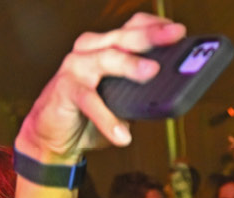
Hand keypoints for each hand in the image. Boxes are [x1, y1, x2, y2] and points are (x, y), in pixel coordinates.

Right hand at [14, 13, 186, 163]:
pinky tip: (122, 134)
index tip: (179, 30)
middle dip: (151, 35)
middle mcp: (91, 51)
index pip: (133, 28)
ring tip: (153, 71)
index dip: (155, 26)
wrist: (55, 135)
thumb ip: (144, 94)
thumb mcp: (125, 102)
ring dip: (130, 64)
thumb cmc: (92, 114)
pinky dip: (107, 118)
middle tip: (175, 35)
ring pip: (106, 58)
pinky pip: (88, 100)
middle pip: (123, 38)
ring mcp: (76, 67)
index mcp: (108, 48)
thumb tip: (176, 93)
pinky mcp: (65, 89)